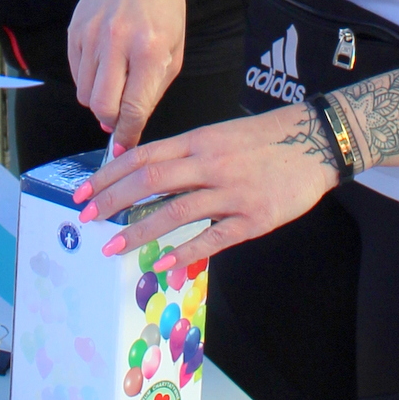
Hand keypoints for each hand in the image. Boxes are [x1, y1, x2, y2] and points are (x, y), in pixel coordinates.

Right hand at [67, 0, 185, 149]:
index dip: (128, 134)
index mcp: (149, 49)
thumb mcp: (174, 51)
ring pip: (84, 93)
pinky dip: (88, 80)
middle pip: (101, 107)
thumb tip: (129, 126)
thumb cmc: (164, 10)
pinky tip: (104, 65)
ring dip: (98, 100)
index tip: (125, 146)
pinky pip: (75, 73)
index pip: (132, 108)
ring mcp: (91, 36)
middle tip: (119, 118)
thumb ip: (153, 91)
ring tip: (115, 84)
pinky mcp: (75, 31)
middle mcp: (116, 42)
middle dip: (110, 121)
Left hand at [71, 103, 341, 267]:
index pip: (143, 156)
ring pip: (176, 211)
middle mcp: (210, 163)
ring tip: (113, 246)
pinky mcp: (253, 218)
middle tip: (86, 218)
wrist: (314, 140)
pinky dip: (185, 251)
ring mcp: (232, 191)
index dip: (109, 175)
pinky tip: (163, 264)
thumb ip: (185, 154)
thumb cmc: (263, 139)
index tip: (84, 192)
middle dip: (113, 201)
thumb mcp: (218, 135)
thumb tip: (144, 174)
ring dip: (140, 230)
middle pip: (151, 180)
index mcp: (198, 140)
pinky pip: (213, 237)